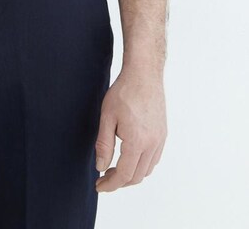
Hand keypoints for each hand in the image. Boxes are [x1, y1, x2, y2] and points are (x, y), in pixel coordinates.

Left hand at [94, 68, 166, 191]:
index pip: (124, 174)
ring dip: (131, 174)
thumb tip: (101, 167)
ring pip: (147, 169)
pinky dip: (141, 164)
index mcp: (137, 141)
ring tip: (114, 168)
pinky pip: (154, 158)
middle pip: (136, 176)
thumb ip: (104, 144)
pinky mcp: (163, 134)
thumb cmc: (123, 92)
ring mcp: (160, 139)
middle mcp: (152, 144)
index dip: (110, 184)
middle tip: (103, 178)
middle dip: (119, 181)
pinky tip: (129, 157)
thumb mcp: (107, 117)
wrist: (144, 75)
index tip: (98, 186)